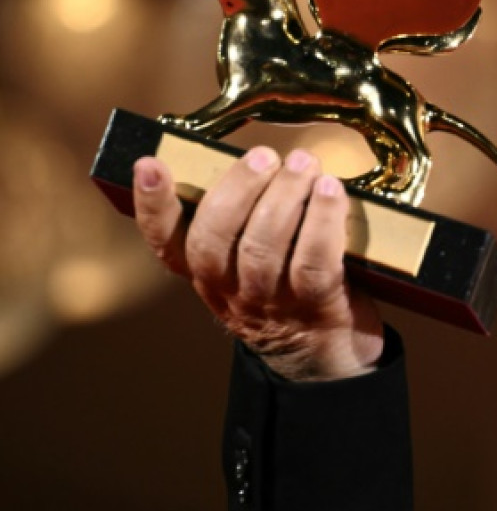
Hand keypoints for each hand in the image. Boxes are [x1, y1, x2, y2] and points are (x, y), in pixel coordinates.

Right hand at [132, 146, 384, 381]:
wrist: (329, 355)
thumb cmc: (291, 289)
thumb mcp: (253, 263)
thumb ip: (246, 222)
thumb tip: (258, 160)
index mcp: (205, 274)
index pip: (165, 242)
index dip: (153, 205)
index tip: (150, 165)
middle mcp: (228, 290)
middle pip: (215, 238)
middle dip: (238, 189)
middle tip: (264, 156)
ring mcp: (270, 302)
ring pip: (262, 247)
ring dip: (284, 197)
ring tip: (303, 164)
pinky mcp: (314, 306)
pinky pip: (312, 261)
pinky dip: (322, 221)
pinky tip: (331, 192)